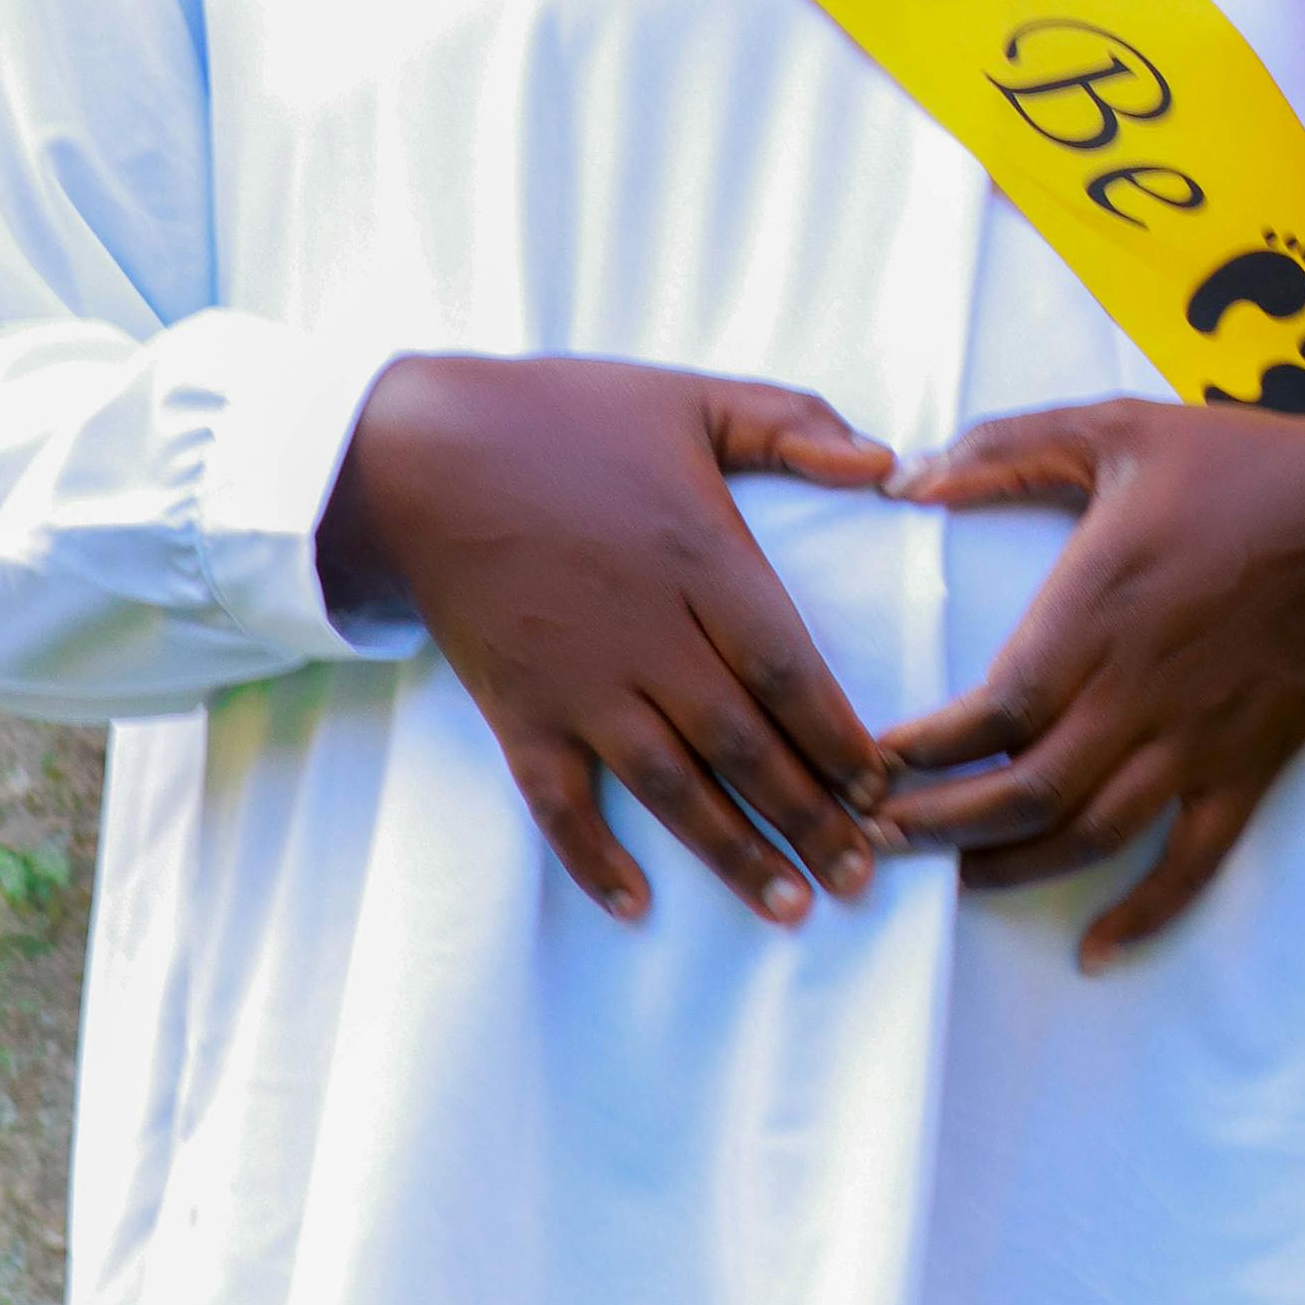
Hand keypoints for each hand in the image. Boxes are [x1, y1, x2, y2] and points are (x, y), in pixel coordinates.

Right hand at [321, 354, 897, 923]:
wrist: (417, 451)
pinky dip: (593, 859)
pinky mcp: (516, 710)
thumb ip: (793, 426)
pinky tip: (635, 906)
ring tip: (789, 906)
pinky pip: (558, 802)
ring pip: (670, 787)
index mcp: (701, 558)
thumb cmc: (564, 417)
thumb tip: (886, 462)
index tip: (885, 788)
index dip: (841, 737)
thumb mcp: (691, 398)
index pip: (790, 671)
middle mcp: (648, 635)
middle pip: (745, 745)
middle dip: (809, 816)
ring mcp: (578, 682)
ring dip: (732, 853)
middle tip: (861, 874)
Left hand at [869, 401, 1304, 963]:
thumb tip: (907, 475)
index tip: (876, 762)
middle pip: (1020, 794)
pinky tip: (1093, 948)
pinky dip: (1141, 915)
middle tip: (884, 836)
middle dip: (941, 827)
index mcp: (1094, 613)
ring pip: (1088, 836)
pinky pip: (1191, 864)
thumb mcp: (1116, 428)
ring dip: (1012, 869)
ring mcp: (1194, 741)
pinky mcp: (1248, 768)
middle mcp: (1134, 692)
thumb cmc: (1245, 464)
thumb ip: (1007, 447)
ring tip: (958, 877)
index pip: (989, 713)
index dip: (923, 753)